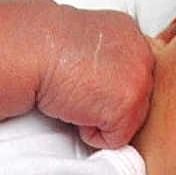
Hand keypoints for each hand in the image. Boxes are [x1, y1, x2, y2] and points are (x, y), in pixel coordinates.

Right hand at [37, 7, 155, 148]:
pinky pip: (114, 139)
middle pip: (135, 100)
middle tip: (77, 88)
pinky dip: (90, 133)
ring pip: (128, 121)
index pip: (131, 76)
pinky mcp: (129, 106)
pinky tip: (74, 108)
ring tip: (75, 96)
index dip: (105, 87)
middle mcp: (142, 54)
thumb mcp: (85, 42)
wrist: (33, 53)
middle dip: (106, 103)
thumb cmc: (44, 49)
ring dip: (99, 117)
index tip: (82, 79)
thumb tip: (107, 81)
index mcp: (130, 35)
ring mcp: (140, 80)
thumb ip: (107, 59)